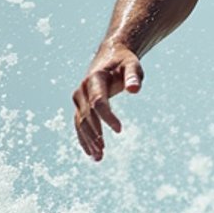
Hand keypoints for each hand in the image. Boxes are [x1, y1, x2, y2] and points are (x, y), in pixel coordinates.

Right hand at [73, 43, 143, 160]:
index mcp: (94, 79)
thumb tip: (134, 90)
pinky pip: (79, 123)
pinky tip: (92, 153)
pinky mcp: (80, 105)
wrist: (110, 55)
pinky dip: (84, 138)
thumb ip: (133, 76)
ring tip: (98, 157)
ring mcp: (79, 98)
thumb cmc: (124, 61)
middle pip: (86, 115)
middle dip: (94, 134)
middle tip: (103, 152)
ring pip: (80, 122)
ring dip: (87, 140)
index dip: (107, 116)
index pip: (98, 101)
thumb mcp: (132, 65)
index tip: (120, 130)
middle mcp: (82, 89)